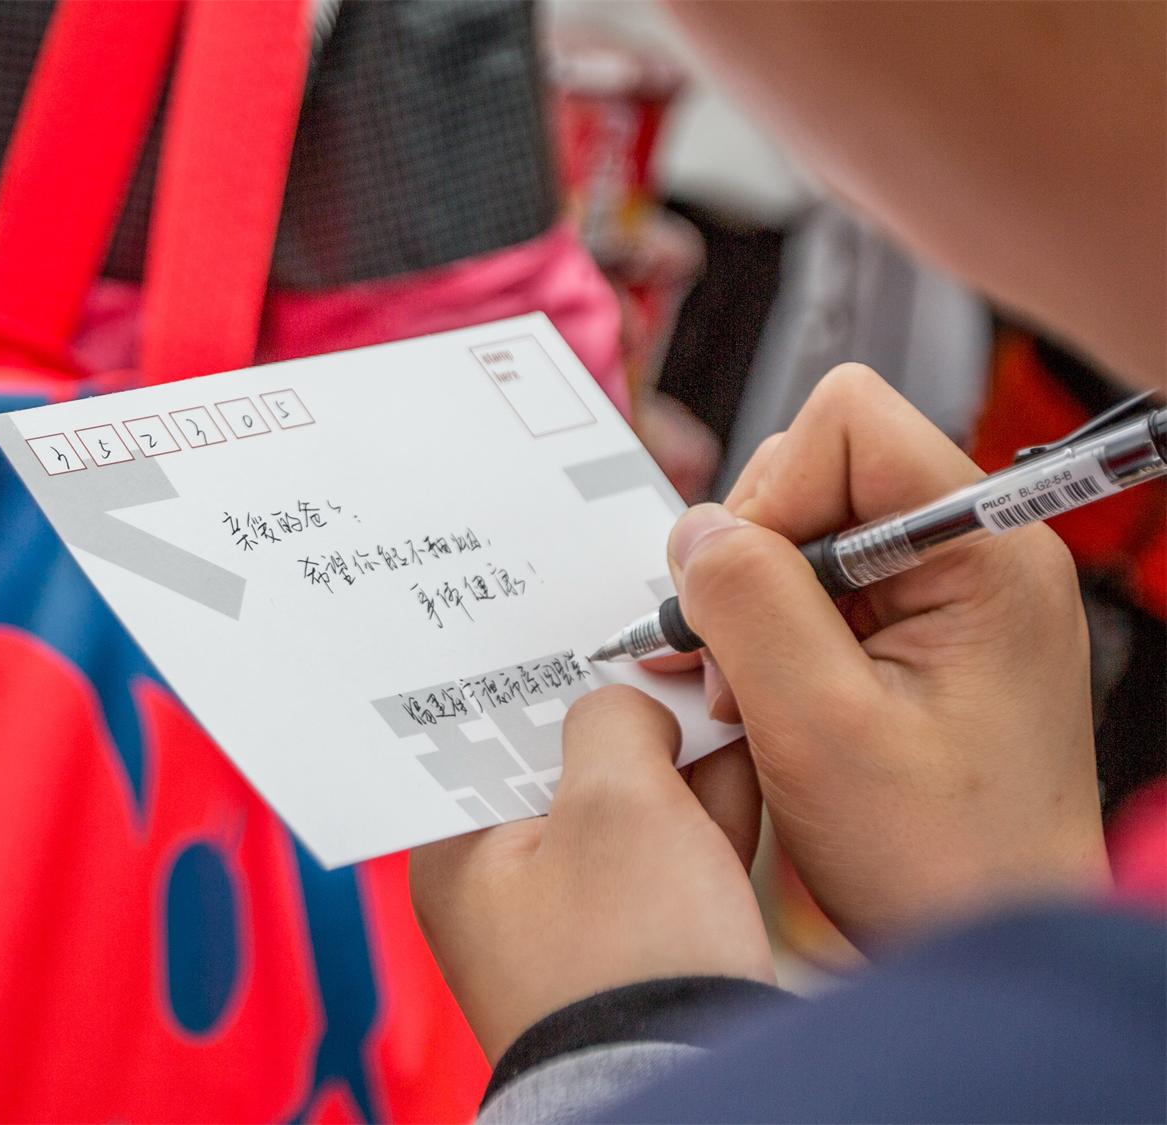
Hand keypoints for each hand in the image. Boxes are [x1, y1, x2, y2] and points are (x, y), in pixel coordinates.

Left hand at [409, 687, 772, 1063]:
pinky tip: (741, 759)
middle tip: (661, 651)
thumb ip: (612, 721)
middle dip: (621, 714)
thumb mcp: (616, 802)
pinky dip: (699, 813)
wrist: (689, 1077)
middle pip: (558, 764)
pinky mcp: (637, 945)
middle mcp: (501, 885)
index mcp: (457, 849)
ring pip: (621, 807)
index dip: (540, 674)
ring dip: (671, 757)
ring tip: (714, 689)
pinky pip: (663, 856)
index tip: (579, 629)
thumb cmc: (627, 951)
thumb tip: (632, 707)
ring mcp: (572, 919)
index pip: (483, 733)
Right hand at [665, 364, 1109, 946]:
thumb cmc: (940, 862)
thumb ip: (751, 605)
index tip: (747, 598)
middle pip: (814, 469)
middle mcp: (972, 554)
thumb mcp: (819, 728)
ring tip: (759, 697)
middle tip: (747, 667)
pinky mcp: (916, 635)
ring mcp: (946, 594)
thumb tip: (696, 530)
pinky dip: (768, 639)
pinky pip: (812, 591)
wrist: (985, 944)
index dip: (773, 495)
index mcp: (984, 552)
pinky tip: (764, 701)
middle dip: (753, 560)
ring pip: (800, 531)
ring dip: (753, 608)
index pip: (848, 422)